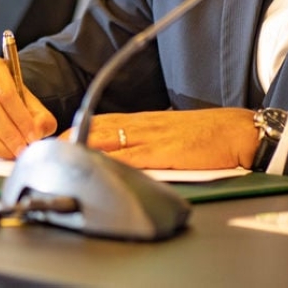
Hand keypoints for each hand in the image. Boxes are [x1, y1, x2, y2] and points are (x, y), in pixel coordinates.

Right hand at [0, 55, 56, 158]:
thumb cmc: (8, 93)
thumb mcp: (28, 97)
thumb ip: (39, 114)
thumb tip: (39, 131)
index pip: (6, 93)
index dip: (21, 117)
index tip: (32, 134)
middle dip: (9, 134)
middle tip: (23, 148)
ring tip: (13, 152)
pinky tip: (0, 151)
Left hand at [69, 108, 258, 169]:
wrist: (238, 133)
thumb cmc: (208, 136)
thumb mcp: (170, 132)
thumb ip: (145, 141)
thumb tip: (122, 153)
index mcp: (144, 121)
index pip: (102, 121)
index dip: (77, 130)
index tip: (57, 140)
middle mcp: (144, 125)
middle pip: (98, 127)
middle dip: (72, 138)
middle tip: (49, 149)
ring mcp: (153, 137)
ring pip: (110, 138)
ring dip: (84, 147)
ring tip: (62, 156)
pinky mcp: (165, 152)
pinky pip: (133, 156)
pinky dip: (112, 160)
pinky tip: (96, 166)